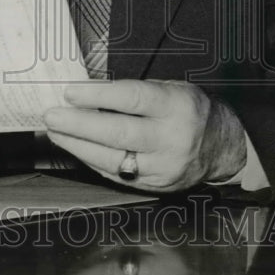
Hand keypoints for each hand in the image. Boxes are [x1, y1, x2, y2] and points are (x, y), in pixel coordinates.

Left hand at [43, 79, 245, 191]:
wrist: (222, 146)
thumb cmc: (189, 109)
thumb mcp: (170, 88)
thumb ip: (134, 92)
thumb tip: (88, 94)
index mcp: (177, 106)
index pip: (132, 99)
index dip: (98, 96)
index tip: (70, 92)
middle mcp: (171, 139)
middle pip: (118, 133)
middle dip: (78, 125)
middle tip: (52, 116)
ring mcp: (163, 167)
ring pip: (112, 159)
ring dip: (78, 145)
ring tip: (56, 132)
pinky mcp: (155, 186)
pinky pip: (116, 175)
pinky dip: (92, 160)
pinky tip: (76, 148)